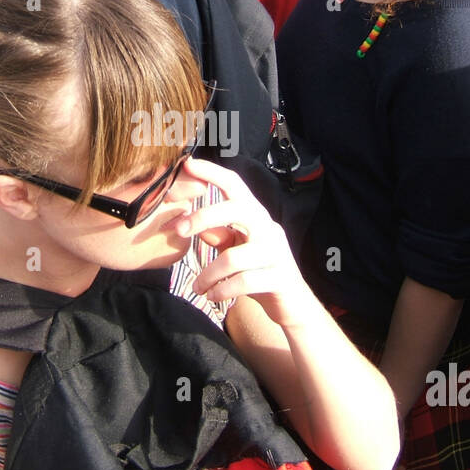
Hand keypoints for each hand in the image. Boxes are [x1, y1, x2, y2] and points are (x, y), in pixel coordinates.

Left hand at [172, 157, 315, 329]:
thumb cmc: (259, 273)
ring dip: (208, 274)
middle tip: (177, 231)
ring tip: (197, 287)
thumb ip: (219, 236)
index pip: (236, 185)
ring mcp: (277, 253)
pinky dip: (221, 291)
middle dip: (203, 217)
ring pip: (233, 257)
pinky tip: (212, 296)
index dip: (213, 172)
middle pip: (237, 209)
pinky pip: (243, 282)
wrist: (293, 304)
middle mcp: (269, 229)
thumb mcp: (236, 251)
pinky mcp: (279, 278)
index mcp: (256, 216)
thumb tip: (195, 224)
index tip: (188, 164)